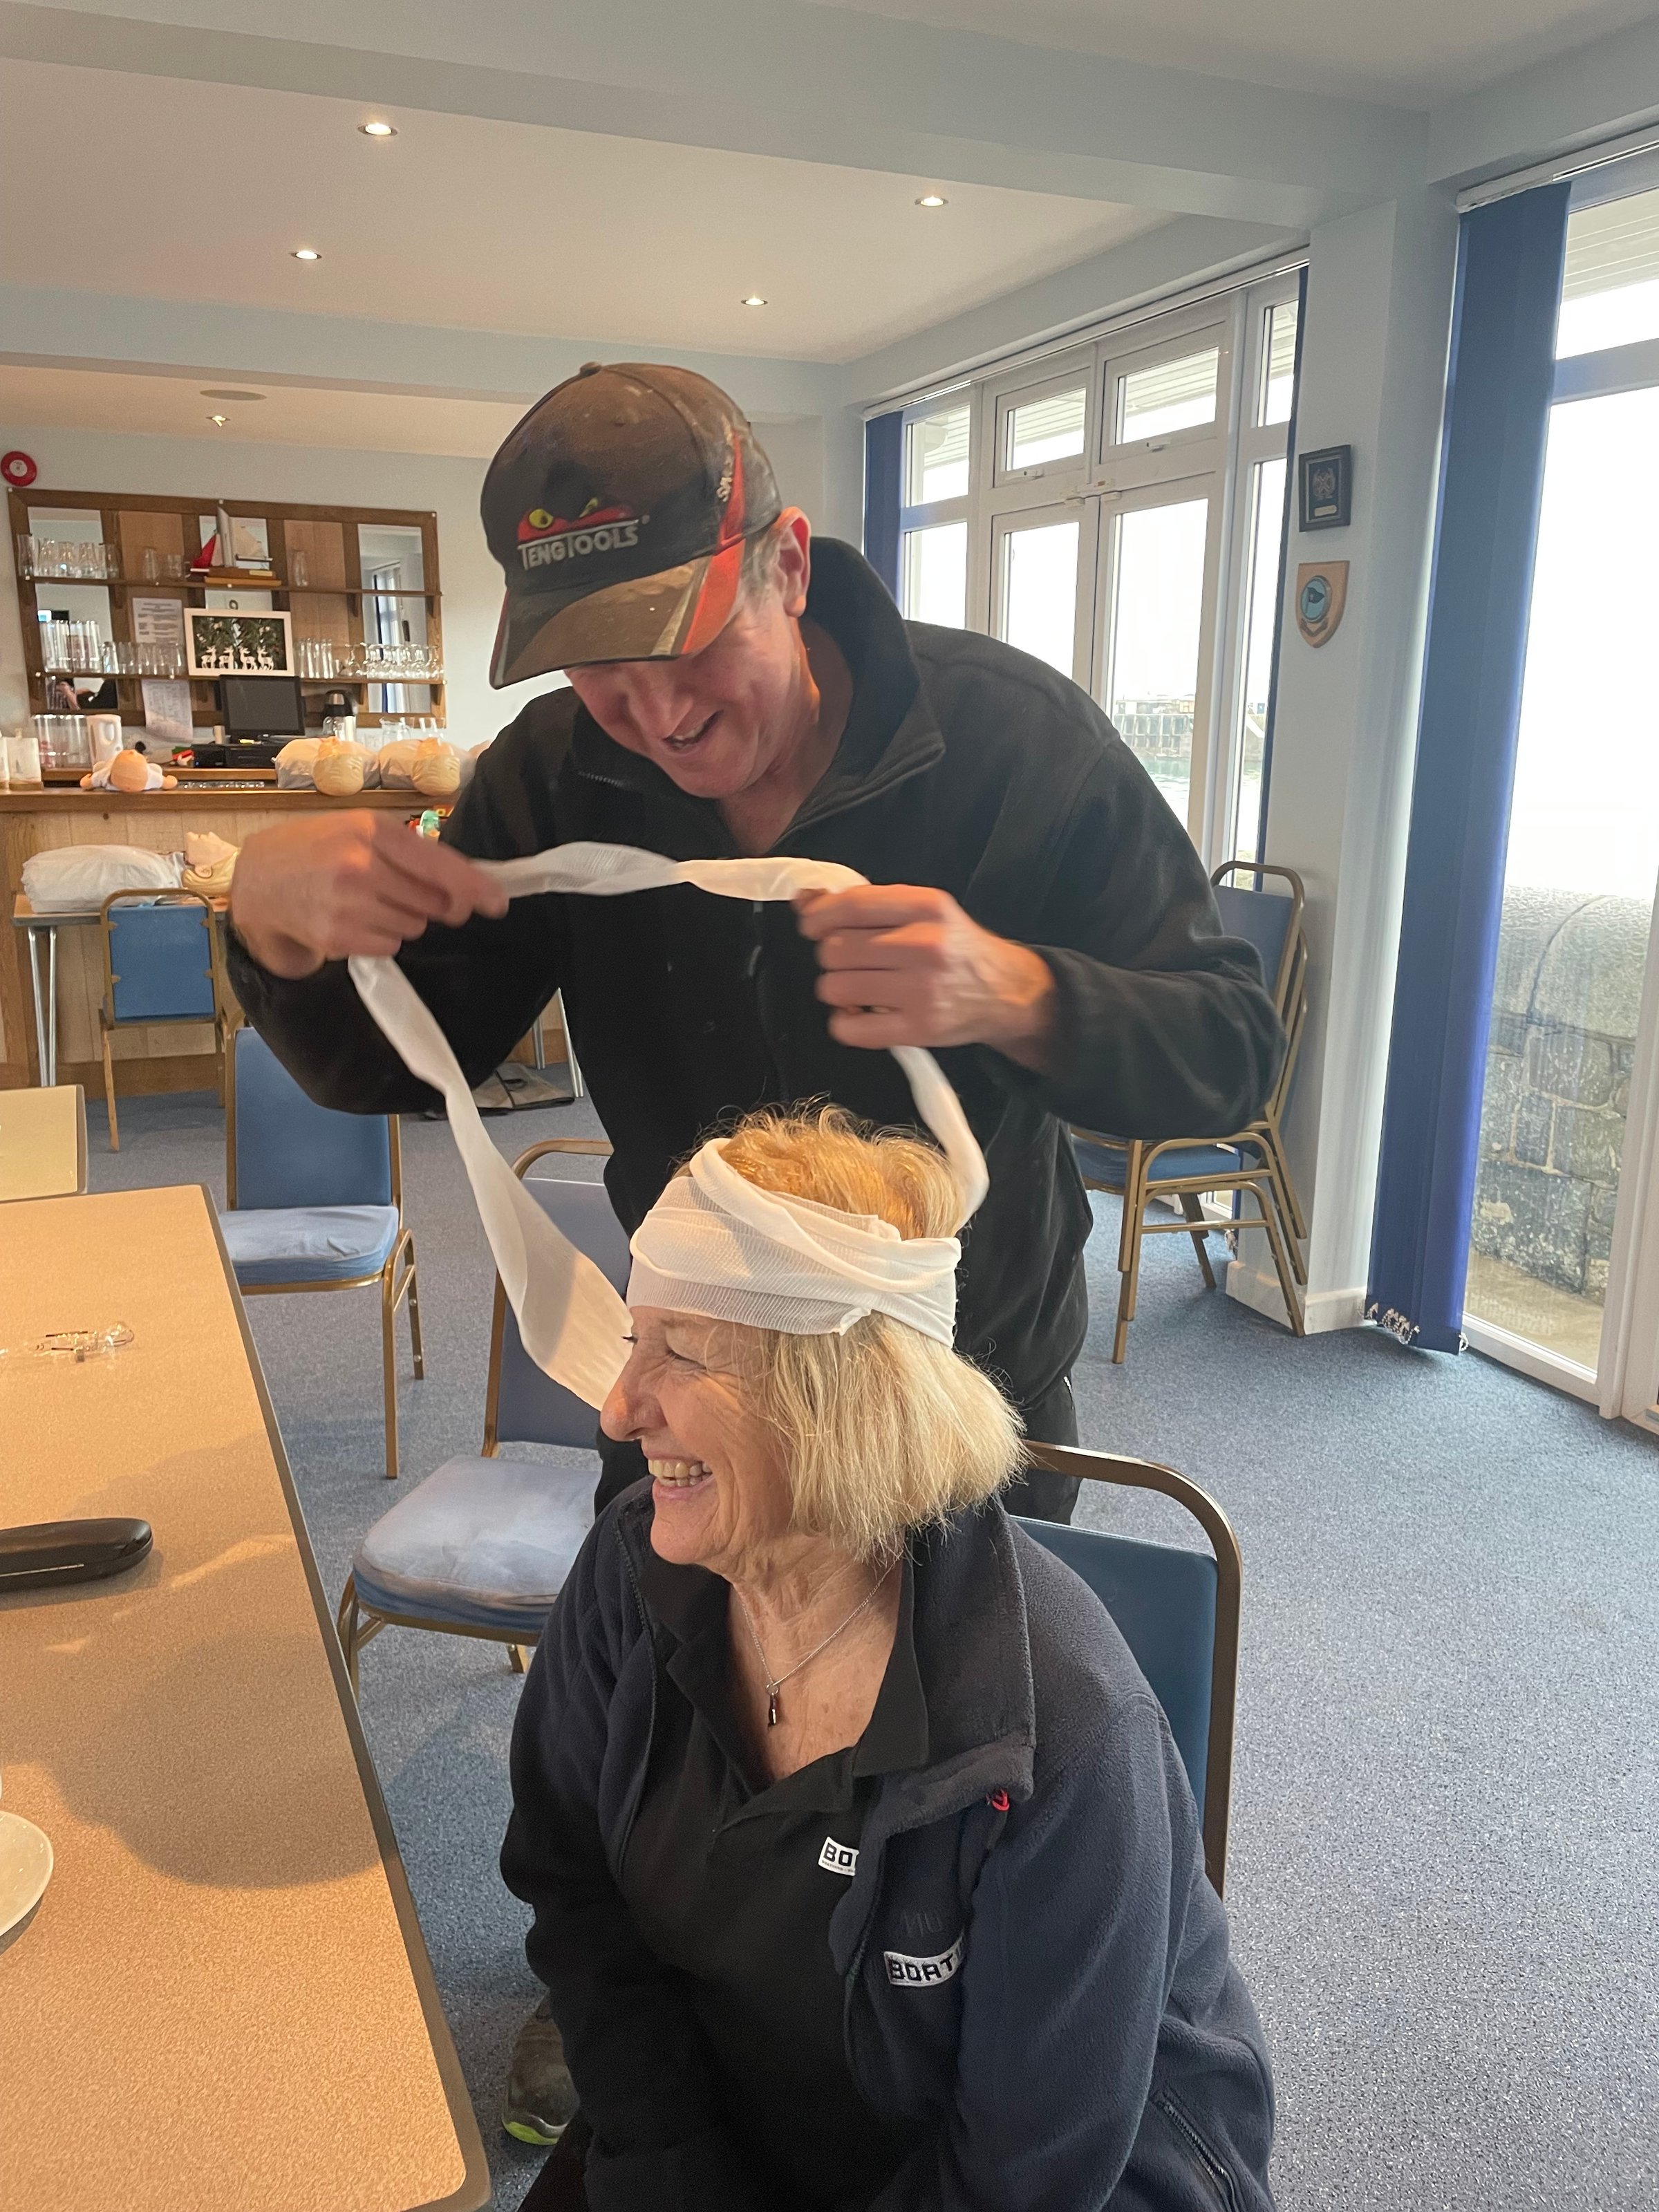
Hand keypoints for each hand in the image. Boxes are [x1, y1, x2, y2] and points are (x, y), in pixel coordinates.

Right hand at [229, 811, 507, 978]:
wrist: (257, 880)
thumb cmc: (315, 849)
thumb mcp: (359, 830)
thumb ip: (411, 852)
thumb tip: (468, 886)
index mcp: (372, 831)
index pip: (439, 864)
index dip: (473, 887)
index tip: (496, 902)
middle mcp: (361, 865)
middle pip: (434, 902)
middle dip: (433, 904)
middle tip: (403, 893)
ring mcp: (348, 904)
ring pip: (413, 926)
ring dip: (402, 919)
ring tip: (365, 901)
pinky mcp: (338, 936)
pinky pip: (388, 945)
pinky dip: (379, 937)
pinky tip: (352, 919)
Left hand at [795, 883, 1055, 1069]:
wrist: (1006, 992)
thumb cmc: (956, 947)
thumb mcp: (923, 910)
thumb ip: (866, 903)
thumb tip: (804, 899)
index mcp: (927, 906)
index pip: (850, 906)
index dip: (817, 916)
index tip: (811, 925)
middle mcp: (925, 945)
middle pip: (836, 949)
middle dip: (832, 955)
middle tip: (851, 961)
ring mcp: (922, 991)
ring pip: (836, 988)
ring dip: (837, 988)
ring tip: (858, 987)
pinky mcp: (918, 1030)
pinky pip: (850, 1029)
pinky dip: (844, 1023)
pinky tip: (861, 1013)